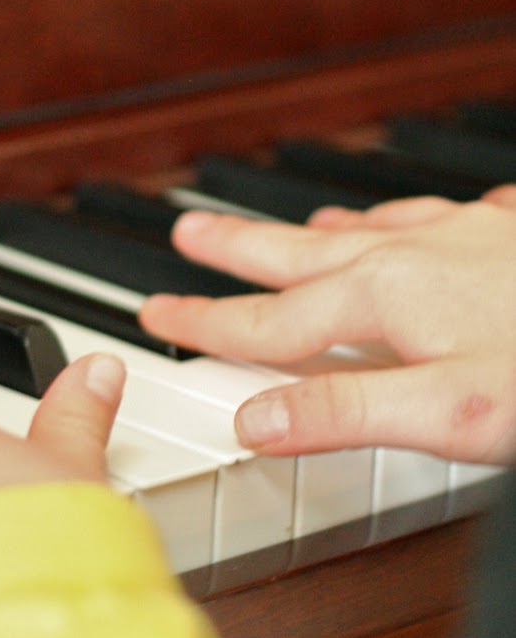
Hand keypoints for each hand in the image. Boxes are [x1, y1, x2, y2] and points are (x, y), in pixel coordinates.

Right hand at [139, 196, 515, 464]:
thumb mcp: (451, 412)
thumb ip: (346, 412)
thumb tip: (255, 420)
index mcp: (384, 297)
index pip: (269, 320)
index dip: (206, 323)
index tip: (156, 314)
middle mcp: (414, 253)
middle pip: (302, 252)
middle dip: (238, 248)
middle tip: (188, 232)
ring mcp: (466, 235)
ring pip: (370, 228)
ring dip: (317, 231)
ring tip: (289, 226)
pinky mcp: (512, 233)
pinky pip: (439, 217)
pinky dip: (407, 219)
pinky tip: (422, 219)